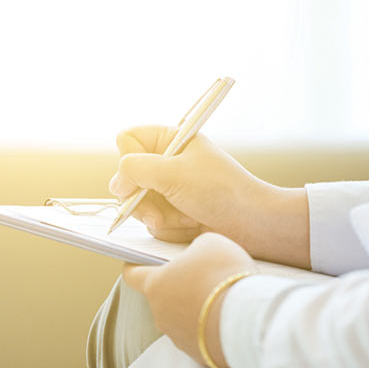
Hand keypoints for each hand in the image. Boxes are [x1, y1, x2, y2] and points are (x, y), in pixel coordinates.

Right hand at [109, 126, 273, 242]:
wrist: (252, 225)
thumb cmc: (221, 191)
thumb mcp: (173, 173)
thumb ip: (135, 169)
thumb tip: (116, 183)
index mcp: (172, 140)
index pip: (128, 140)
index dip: (128, 160)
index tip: (139, 177)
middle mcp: (168, 162)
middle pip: (128, 177)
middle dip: (142, 199)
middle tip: (156, 211)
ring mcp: (171, 189)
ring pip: (138, 204)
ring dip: (159, 216)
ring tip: (185, 218)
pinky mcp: (175, 213)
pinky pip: (154, 222)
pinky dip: (170, 228)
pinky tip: (191, 225)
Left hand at [123, 233, 255, 367]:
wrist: (247, 319)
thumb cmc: (223, 274)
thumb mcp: (210, 244)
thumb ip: (195, 248)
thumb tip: (196, 258)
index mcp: (155, 285)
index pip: (133, 275)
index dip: (135, 267)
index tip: (139, 262)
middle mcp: (160, 313)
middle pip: (163, 296)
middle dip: (179, 287)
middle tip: (203, 277)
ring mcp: (177, 336)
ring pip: (182, 318)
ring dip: (196, 309)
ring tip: (223, 298)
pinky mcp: (197, 353)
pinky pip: (201, 336)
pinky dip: (211, 327)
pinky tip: (230, 318)